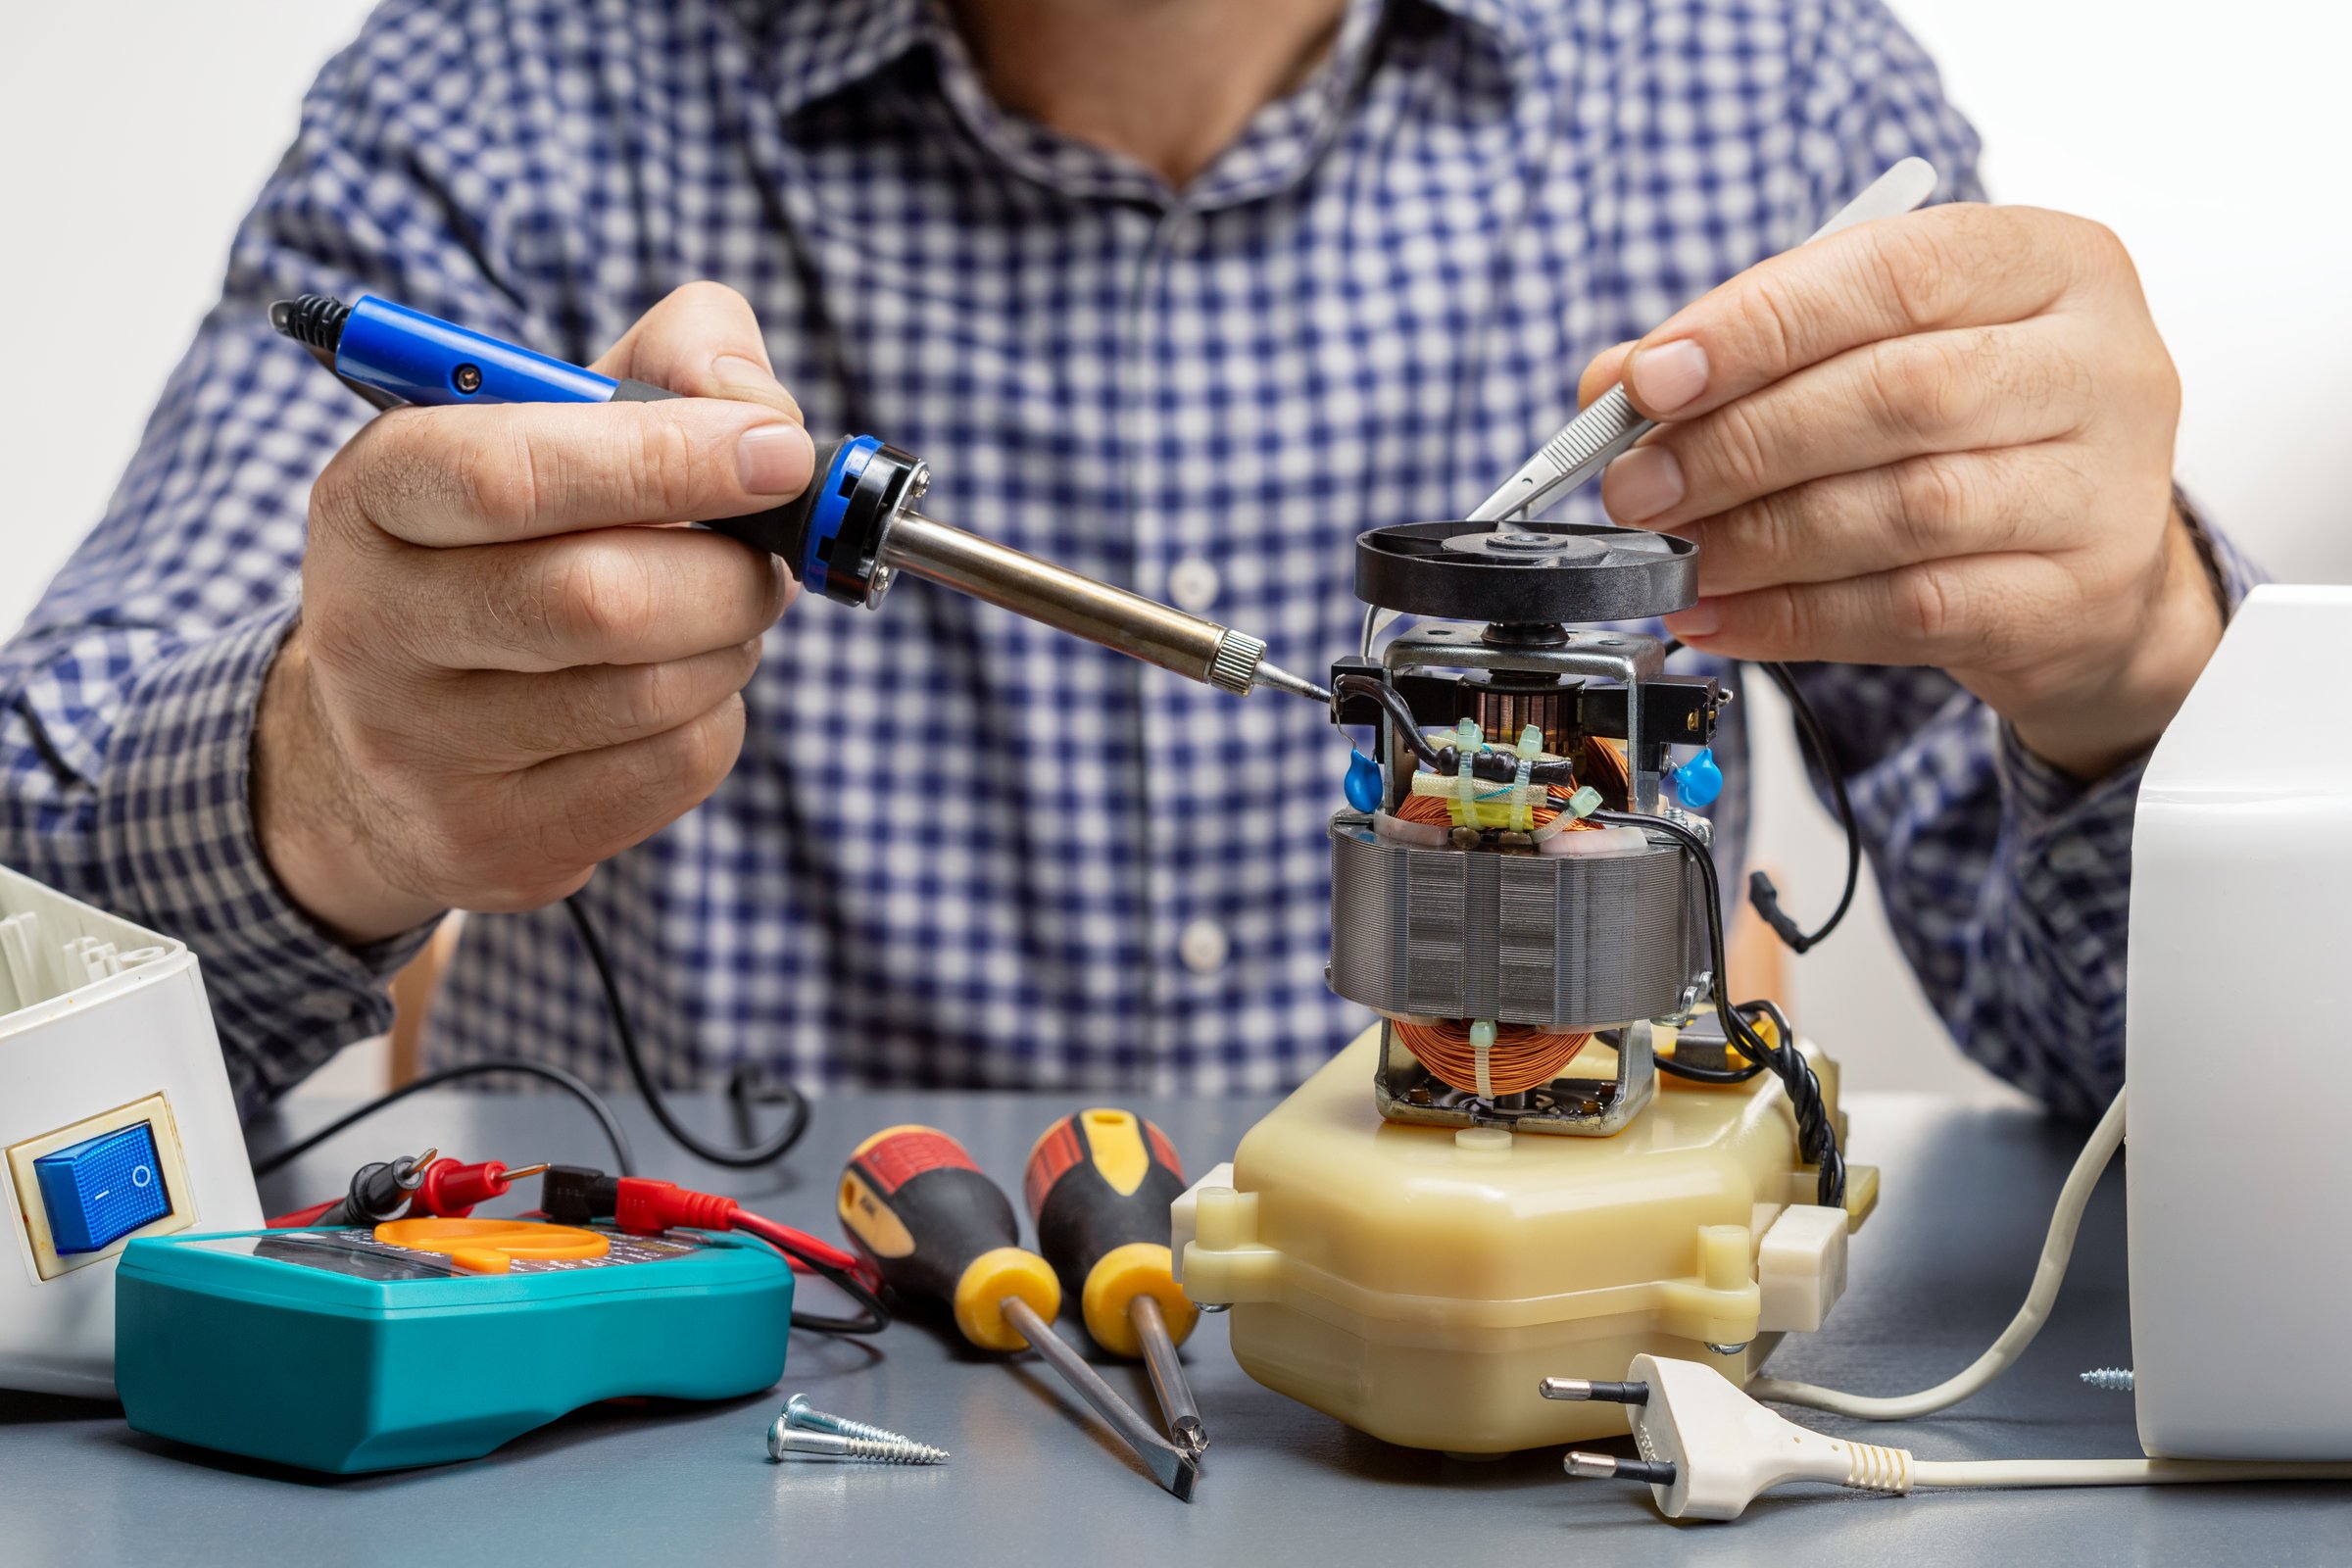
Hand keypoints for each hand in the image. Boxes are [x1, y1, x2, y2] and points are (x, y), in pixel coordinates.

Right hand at [254, 282, 809, 943]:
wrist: (385, 734)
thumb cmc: (507, 539)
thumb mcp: (554, 419)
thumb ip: (671, 362)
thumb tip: (764, 413)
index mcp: (371, 493)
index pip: (509, 473)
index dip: (664, 457)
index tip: (776, 452)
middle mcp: (372, 625)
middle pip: (599, 600)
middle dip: (726, 573)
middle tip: (767, 556)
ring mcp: (422, 751)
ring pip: (650, 692)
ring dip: (731, 643)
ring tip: (720, 615)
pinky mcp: (492, 839)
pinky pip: (670, 768)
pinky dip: (713, 718)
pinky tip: (679, 692)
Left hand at [1579, 203, 2219, 778]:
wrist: (2090, 575)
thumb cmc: (1970, 433)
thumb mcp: (1873, 354)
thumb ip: (1751, 352)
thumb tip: (1612, 382)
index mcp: (2051, 263)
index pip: (1894, 271)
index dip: (1758, 327)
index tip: (1650, 379)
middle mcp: (2100, 364)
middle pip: (1896, 393)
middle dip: (1740, 443)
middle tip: (1638, 483)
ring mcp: (2103, 488)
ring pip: (1904, 508)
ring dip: (1759, 536)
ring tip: (1674, 552)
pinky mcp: (2073, 599)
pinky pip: (1909, 610)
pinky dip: (1792, 618)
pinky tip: (1720, 614)